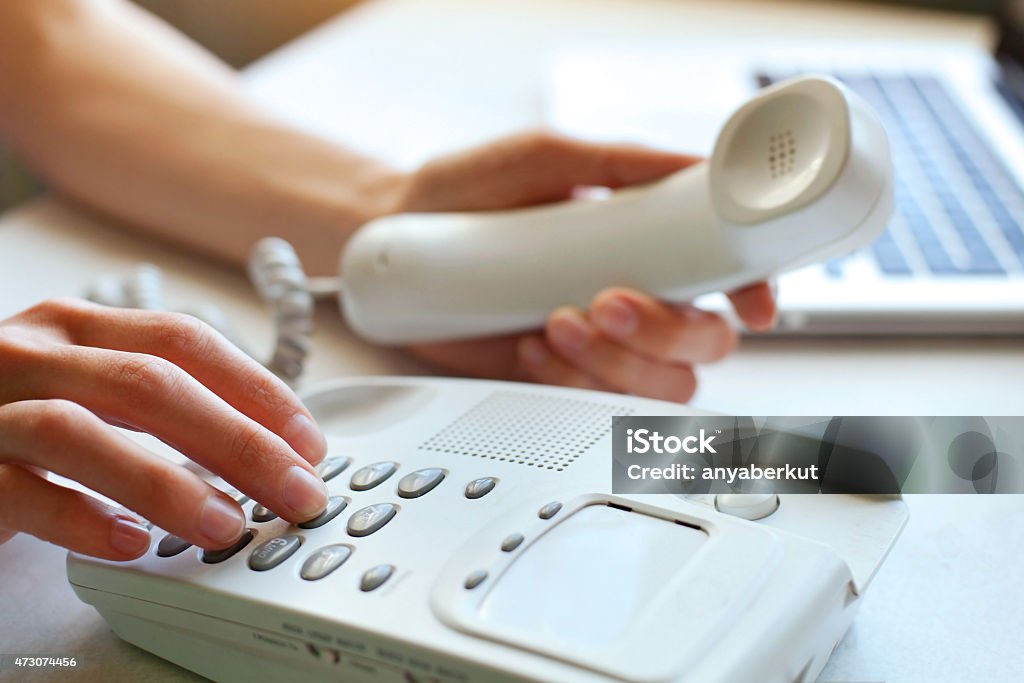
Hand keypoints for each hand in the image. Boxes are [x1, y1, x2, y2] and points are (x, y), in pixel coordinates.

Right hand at [0, 299, 328, 559]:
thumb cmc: (16, 420)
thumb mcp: (90, 389)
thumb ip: (161, 403)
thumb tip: (270, 443)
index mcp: (78, 327)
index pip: (184, 341)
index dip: (256, 389)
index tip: (308, 441)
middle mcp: (31, 354)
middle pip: (150, 383)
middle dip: (237, 440)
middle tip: (295, 490)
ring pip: (81, 432)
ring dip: (165, 481)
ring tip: (225, 525)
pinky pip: (18, 490)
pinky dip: (79, 519)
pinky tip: (129, 544)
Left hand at [390, 132, 776, 401]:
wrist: (396, 239)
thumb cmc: (468, 192)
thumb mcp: (544, 159)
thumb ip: (618, 162)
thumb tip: (691, 165)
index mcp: (646, 242)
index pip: (727, 274)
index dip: (753, 292)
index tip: (751, 304)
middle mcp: (633, 295)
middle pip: (704, 342)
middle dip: (665, 330)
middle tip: (607, 301)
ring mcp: (596, 344)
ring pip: (660, 384)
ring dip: (617, 361)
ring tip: (557, 319)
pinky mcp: (555, 377)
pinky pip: (593, 404)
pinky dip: (568, 379)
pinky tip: (530, 344)